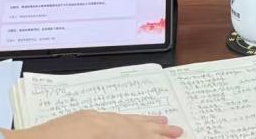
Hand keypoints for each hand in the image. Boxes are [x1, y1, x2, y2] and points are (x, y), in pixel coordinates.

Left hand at [6, 111, 181, 138]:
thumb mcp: (94, 138)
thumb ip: (119, 136)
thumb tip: (135, 134)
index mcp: (101, 130)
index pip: (136, 135)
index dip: (156, 138)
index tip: (176, 138)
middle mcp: (97, 121)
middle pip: (134, 126)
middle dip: (157, 130)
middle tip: (179, 132)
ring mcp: (86, 119)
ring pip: (122, 120)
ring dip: (144, 123)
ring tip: (163, 123)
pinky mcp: (76, 120)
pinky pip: (108, 118)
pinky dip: (123, 121)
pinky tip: (127, 122)